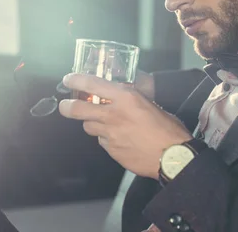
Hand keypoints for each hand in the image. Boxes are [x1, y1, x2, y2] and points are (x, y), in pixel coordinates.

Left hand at [58, 73, 191, 178]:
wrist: (173, 158)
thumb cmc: (168, 129)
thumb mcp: (151, 103)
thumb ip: (134, 96)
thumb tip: (127, 89)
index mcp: (125, 97)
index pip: (91, 84)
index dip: (75, 80)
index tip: (68, 79)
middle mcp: (113, 115)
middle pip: (77, 109)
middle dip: (67, 106)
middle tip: (65, 105)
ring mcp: (110, 135)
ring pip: (89, 127)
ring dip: (92, 123)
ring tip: (102, 122)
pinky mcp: (112, 151)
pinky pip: (102, 141)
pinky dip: (106, 138)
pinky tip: (118, 138)